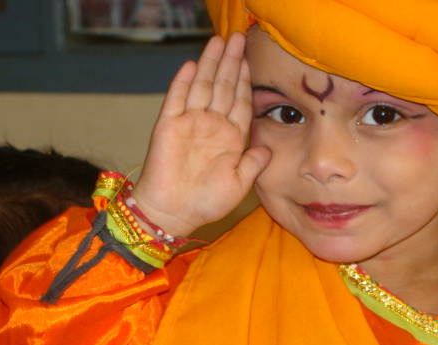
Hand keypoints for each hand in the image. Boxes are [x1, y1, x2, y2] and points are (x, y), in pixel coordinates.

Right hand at [131, 32, 271, 237]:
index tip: (251, 59)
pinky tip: (192, 65)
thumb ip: (254, 163)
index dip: (245, 81)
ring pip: (203, 87)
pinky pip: (177, 99)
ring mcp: (190, 124)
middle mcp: (212, 126)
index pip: (240, 102)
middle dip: (231, 62)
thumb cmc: (206, 202)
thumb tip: (268, 148)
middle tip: (237, 37)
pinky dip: (184, 82)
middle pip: (224, 87)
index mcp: (231, 138)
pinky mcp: (169, 126)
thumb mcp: (240, 184)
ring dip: (210, 64)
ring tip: (218, 41)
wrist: (173, 214)